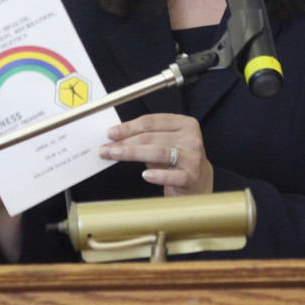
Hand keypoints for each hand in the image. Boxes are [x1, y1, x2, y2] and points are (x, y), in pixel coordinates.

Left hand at [99, 113, 213, 195]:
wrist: (199, 183)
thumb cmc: (176, 160)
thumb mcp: (165, 143)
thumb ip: (146, 138)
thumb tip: (116, 138)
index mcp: (184, 123)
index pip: (151, 122)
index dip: (129, 126)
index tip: (111, 133)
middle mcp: (191, 138)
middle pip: (151, 137)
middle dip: (125, 142)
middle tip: (106, 148)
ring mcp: (193, 158)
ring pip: (159, 152)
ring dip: (133, 153)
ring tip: (115, 155)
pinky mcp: (192, 177)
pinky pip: (172, 175)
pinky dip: (158, 175)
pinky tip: (145, 175)